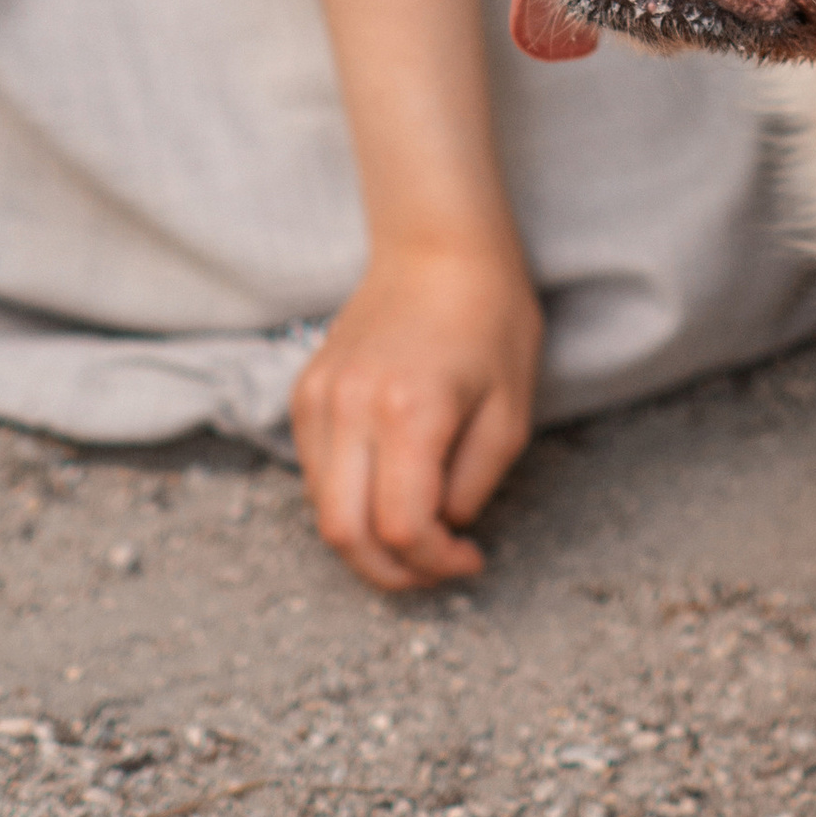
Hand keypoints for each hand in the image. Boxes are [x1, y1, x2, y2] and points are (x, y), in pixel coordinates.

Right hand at [289, 229, 542, 589]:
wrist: (438, 244)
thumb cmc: (489, 317)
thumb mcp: (511, 409)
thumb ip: (473, 485)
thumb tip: (441, 531)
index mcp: (408, 412)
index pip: (402, 529)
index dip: (436, 563)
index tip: (470, 559)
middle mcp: (350, 407)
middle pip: (345, 535)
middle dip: (391, 572)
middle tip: (433, 569)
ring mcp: (319, 398)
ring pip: (322, 510)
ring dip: (367, 540)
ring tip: (416, 531)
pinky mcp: (305, 392)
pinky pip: (314, 472)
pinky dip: (347, 498)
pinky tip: (389, 485)